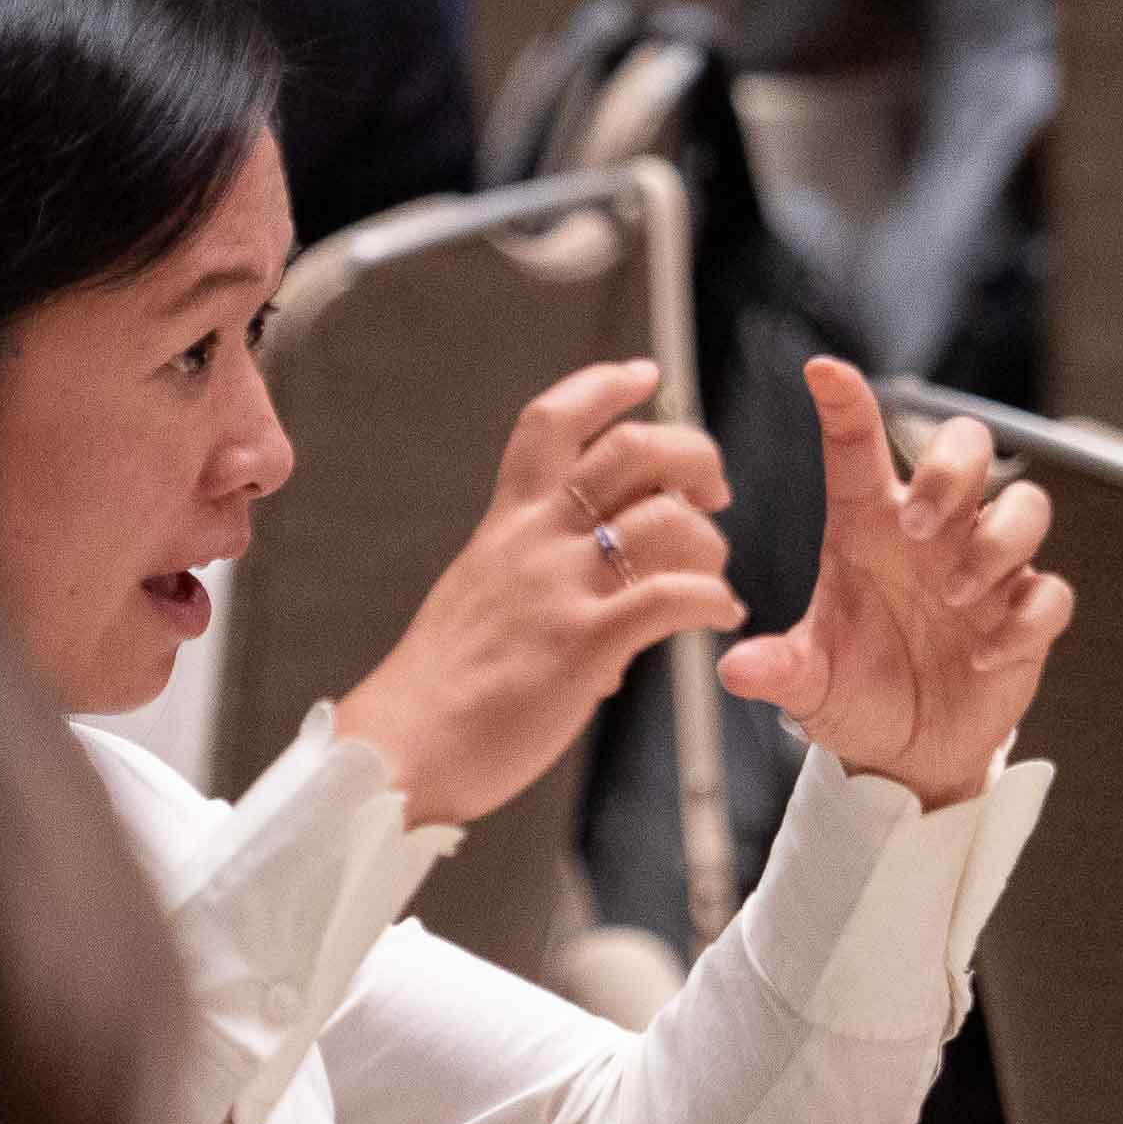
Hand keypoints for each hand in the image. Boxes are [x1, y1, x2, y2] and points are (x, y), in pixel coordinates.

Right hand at [329, 361, 743, 830]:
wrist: (401, 749)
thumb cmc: (440, 688)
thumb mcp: (481, 600)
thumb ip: (536, 579)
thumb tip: (605, 600)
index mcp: (506, 524)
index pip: (552, 421)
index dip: (604, 386)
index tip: (647, 374)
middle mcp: (535, 541)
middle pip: (631, 451)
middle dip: (692, 454)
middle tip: (713, 490)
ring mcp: (560, 590)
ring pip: (665, 522)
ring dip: (709, 545)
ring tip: (712, 577)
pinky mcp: (584, 645)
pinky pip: (672, 599)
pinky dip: (713, 600)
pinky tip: (721, 615)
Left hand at [717, 359, 1071, 809]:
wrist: (906, 754)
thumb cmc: (855, 692)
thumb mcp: (808, 684)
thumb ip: (780, 669)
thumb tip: (738, 667)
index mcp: (869, 528)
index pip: (859, 448)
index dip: (847, 405)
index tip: (823, 372)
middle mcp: (934, 536)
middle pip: (968, 448)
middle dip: (954, 470)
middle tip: (921, 524)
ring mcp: (987, 570)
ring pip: (1026, 507)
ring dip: (997, 542)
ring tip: (955, 595)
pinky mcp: (1026, 617)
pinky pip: (1050, 594)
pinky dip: (1025, 619)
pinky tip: (984, 654)